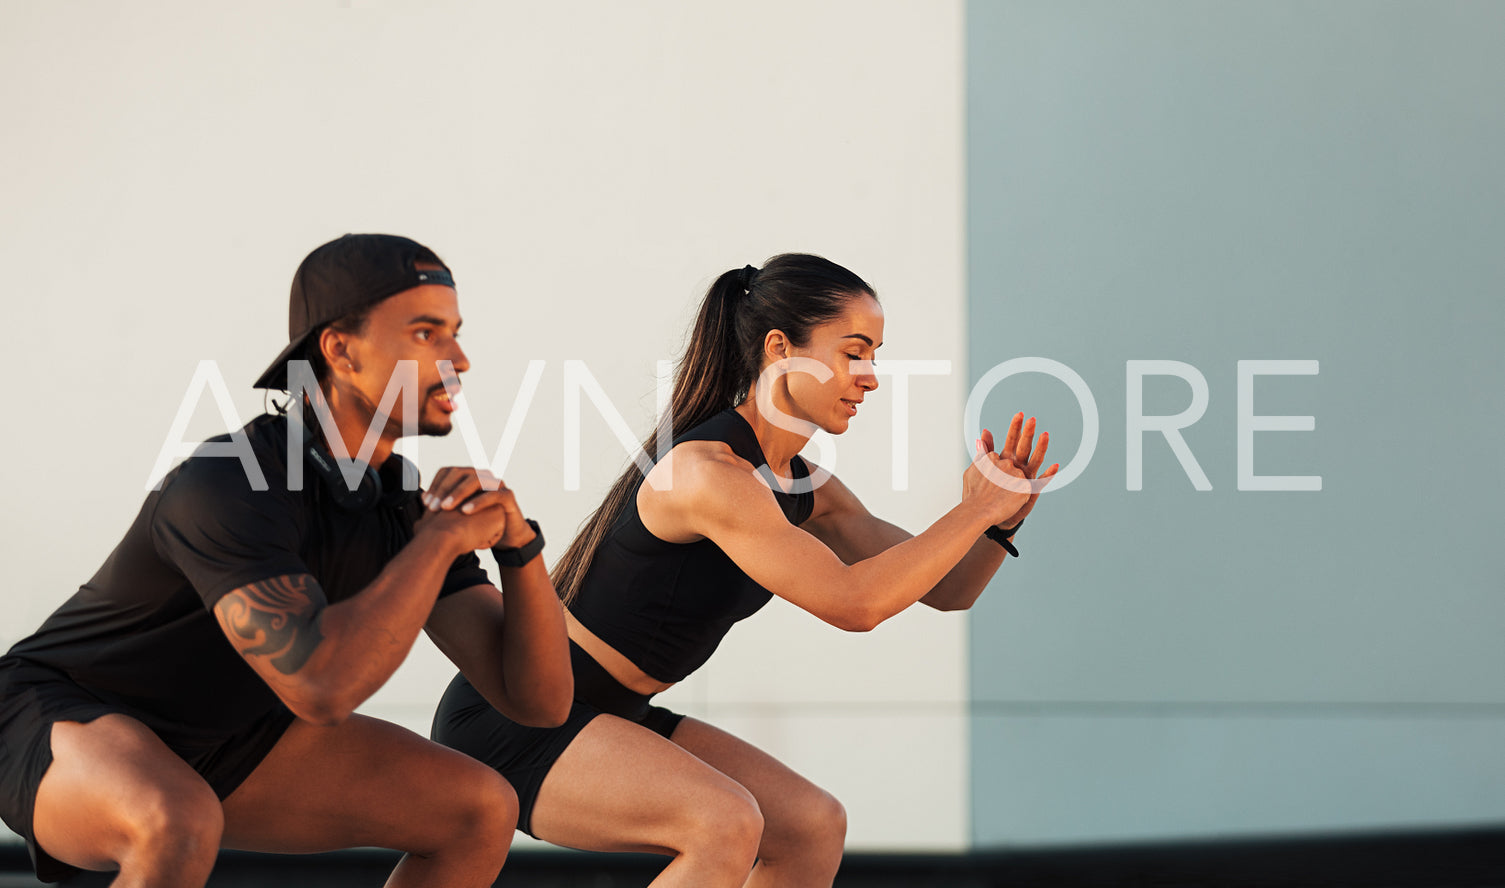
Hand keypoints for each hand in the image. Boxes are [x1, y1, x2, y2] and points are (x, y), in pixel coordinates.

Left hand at [416, 467, 533, 551]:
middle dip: (443, 489)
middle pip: (459, 473)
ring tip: (446, 507)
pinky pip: (493, 494)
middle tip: (432, 507)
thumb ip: (444, 509)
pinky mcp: (508, 496)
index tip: (425, 502)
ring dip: (458, 492)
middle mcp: (482, 476)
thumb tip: (421, 507)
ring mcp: (496, 484)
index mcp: (468, 477)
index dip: (435, 484)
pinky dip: (478, 502)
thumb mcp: (459, 516)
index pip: (448, 471)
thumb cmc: (480, 524)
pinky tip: (465, 511)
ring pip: (475, 480)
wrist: (506, 535)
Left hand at [964, 413, 1059, 528]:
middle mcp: (1018, 466)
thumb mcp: (985, 468)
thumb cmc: (989, 490)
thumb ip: (986, 450)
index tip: (1019, 414)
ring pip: (1035, 460)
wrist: (989, 513)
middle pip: (1024, 447)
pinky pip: (1040, 482)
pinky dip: (1047, 475)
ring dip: (1041, 448)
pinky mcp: (1030, 491)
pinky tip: (1054, 466)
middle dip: (1027, 433)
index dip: (1015, 428)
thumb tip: (984, 431)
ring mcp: (1025, 478)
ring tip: (1045, 435)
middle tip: (1032, 419)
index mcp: (1007, 460)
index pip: (1012, 440)